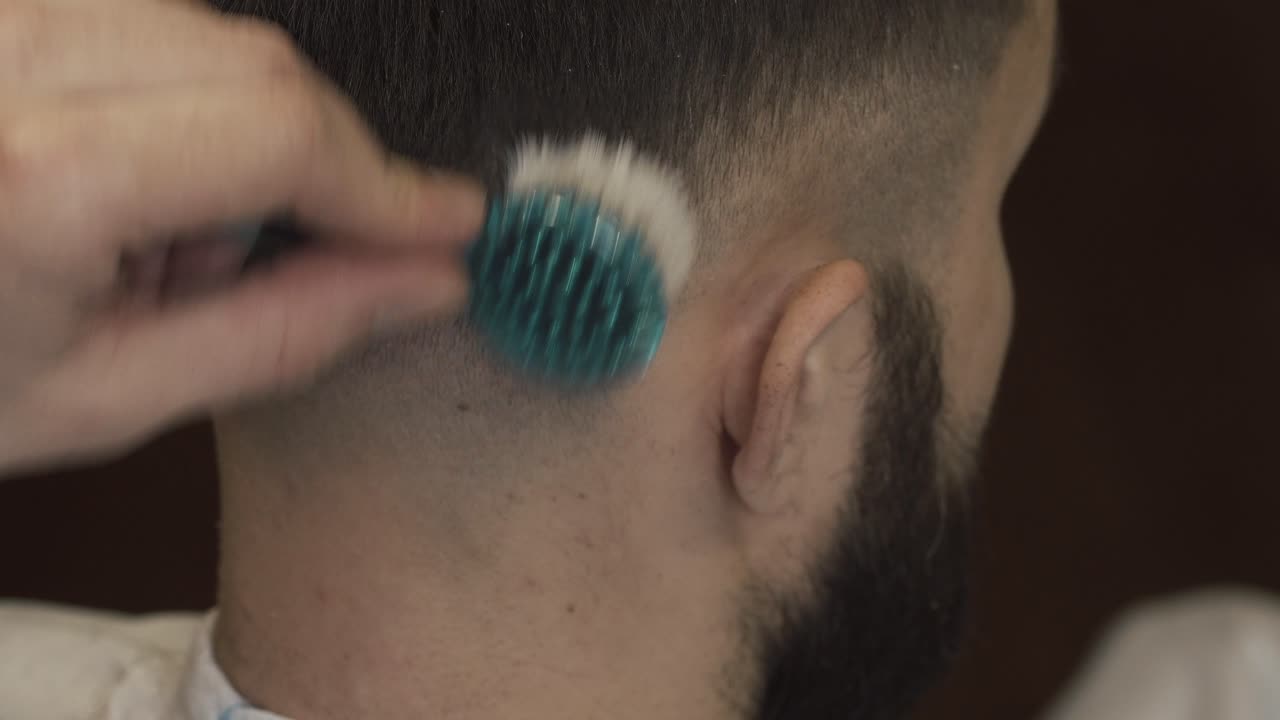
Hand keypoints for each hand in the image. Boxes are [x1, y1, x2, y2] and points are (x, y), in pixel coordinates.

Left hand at [0, 0, 484, 475]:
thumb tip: (423, 285)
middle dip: (319, 166)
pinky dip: (180, 101)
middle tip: (293, 262)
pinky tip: (127, 181)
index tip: (448, 225)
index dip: (387, 183)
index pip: (282, 131)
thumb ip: (284, 333)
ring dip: (240, 137)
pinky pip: (147, 23)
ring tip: (164, 237)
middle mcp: (10, 53)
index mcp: (35, 176)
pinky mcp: (9, 7)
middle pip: (260, 63)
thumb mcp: (105, 396)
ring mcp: (2, 14)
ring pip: (213, 34)